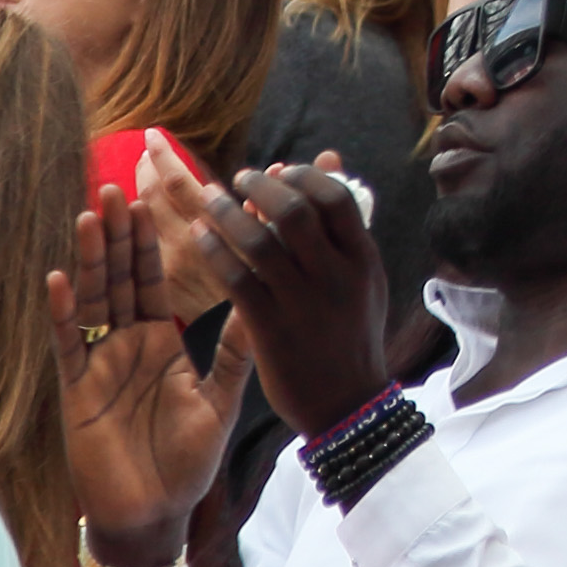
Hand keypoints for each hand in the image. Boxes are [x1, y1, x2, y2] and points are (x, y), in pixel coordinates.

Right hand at [51, 175, 233, 554]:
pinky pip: (68, 345)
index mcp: (162, 341)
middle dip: (118, 235)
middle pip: (119, 279)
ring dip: (90, 259)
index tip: (159, 195)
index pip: (155, 280)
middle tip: (118, 185)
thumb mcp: (219, 401)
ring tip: (91, 214)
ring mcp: (99, 364)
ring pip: (92, 300)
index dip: (155, 240)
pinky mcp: (77, 390)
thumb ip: (234, 351)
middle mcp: (127, 344)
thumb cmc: (185, 463)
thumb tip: (264, 299)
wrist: (154, 515)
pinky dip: (63, 313)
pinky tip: (58, 278)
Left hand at [204, 162, 403, 437]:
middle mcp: (335, 277)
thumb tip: (331, 161)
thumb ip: (347, 224)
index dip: (303, 175)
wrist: (347, 405)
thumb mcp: (365, 278)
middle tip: (239, 178)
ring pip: (259, 241)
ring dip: (229, 212)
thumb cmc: (352, 336)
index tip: (280, 171)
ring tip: (210, 198)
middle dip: (261, 185)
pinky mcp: (270, 328)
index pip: (335, 197)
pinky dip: (215, 249)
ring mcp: (302, 303)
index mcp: (363, 261)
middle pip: (295, 210)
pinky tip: (200, 235)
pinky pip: (235, 278)